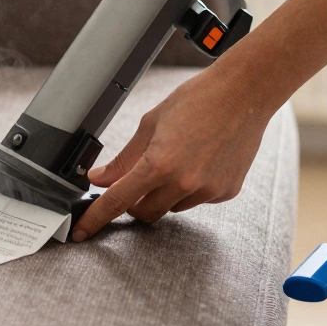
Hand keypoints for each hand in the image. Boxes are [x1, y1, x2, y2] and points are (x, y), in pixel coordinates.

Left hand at [71, 64, 273, 241]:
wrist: (244, 93)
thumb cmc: (199, 100)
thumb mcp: (150, 124)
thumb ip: (123, 159)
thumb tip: (100, 179)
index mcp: (159, 164)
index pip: (117, 201)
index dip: (95, 219)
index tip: (82, 231)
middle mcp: (184, 183)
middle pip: (145, 213)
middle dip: (135, 203)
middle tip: (137, 181)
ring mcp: (208, 190)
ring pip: (172, 207)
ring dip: (165, 193)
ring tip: (179, 157)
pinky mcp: (226, 192)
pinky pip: (197, 200)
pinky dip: (191, 188)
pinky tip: (201, 160)